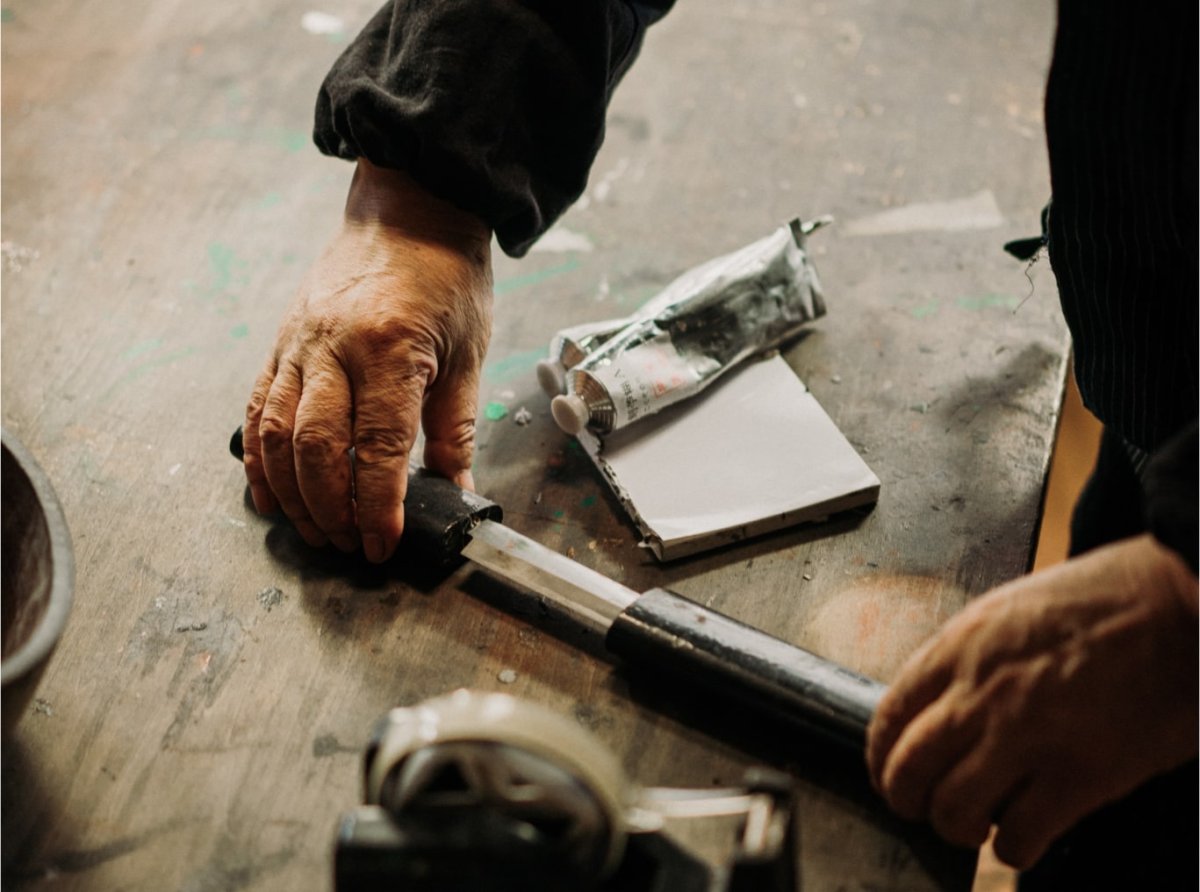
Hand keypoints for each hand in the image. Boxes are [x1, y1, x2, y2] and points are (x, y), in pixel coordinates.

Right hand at [243, 159, 492, 562]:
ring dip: (290, 493)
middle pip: (317, 448)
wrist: (410, 211)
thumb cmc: (446, 280)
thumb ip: (456, 427)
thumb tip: (457, 490)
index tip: (382, 544)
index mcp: (390, 351)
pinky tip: (270, 492)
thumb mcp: (469, 353)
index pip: (377, 448)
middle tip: (348, 544)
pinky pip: (258, 407)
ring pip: (277, 433)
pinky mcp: (281, 342)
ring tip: (313, 530)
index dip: (378, 506)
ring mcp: (300, 343)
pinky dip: (259, 457)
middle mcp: (334, 348)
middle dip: (330, 509)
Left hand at [866, 534, 1197, 868]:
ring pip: (952, 808)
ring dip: (955, 828)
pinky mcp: (1080, 776)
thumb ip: (968, 656)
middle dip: (906, 798)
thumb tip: (939, 703)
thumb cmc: (1105, 601)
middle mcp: (982, 692)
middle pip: (908, 768)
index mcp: (962, 645)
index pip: (889, 714)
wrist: (1181, 606)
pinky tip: (1021, 838)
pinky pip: (1018, 836)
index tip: (887, 771)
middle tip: (921, 808)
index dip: (879, 756)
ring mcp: (1028, 735)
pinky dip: (1011, 849)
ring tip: (973, 825)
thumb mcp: (1011, 609)